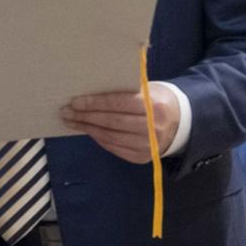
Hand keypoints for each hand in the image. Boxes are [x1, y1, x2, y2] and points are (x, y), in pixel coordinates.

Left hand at [61, 83, 179, 162]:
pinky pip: (114, 148)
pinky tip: (87, 130)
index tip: (75, 101)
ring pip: (110, 137)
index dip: (94, 103)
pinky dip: (98, 139)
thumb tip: (90, 87)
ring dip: (87, 129)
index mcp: (153, 107)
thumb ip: (125, 89)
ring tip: (71, 121)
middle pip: (110, 122)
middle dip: (85, 117)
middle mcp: (151, 129)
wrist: (180, 124)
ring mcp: (147, 146)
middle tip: (66, 112)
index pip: (117, 104)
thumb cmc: (156, 100)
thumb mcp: (147, 89)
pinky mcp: (142, 158)